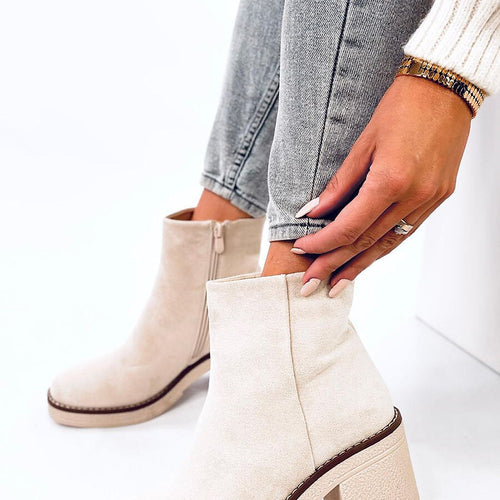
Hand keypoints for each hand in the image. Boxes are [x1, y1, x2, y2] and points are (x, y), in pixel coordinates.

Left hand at [292, 75, 471, 295]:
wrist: (447, 87)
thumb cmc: (401, 107)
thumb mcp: (364, 143)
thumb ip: (339, 184)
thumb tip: (313, 213)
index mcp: (391, 180)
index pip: (348, 226)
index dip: (322, 243)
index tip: (301, 251)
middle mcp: (414, 196)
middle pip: (366, 242)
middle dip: (334, 264)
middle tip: (310, 284)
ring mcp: (430, 199)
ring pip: (387, 244)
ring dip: (359, 266)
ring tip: (336, 284)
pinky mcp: (438, 197)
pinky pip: (405, 232)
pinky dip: (382, 248)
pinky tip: (365, 259)